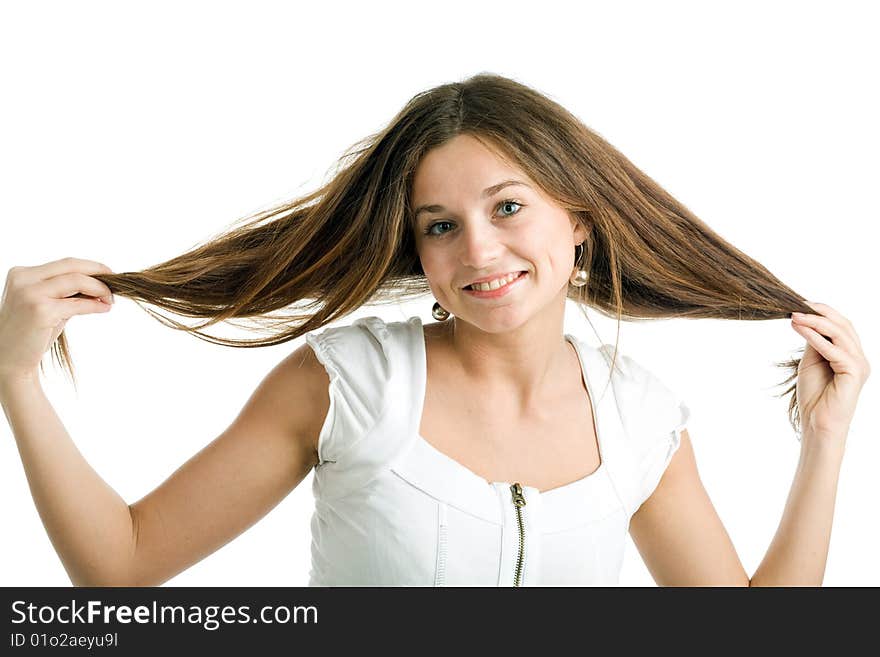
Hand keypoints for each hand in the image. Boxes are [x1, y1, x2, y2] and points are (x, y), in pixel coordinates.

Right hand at [0, 258, 114, 381]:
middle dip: (98, 272)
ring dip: (100, 288)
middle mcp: (23, 279)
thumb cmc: (31, 332)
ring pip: (77, 280)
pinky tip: (104, 308)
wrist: (9, 360)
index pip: (65, 264)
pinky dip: (95, 304)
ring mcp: (30, 294)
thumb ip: (67, 292)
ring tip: (110, 299)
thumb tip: (100, 285)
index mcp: (22, 274)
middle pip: (72, 266)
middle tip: (116, 283)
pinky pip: (77, 303)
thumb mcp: (48, 305)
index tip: (108, 274)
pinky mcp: (40, 310)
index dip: (91, 267)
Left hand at [789, 301, 870, 443]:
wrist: (816, 422)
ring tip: (795, 316)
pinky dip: (815, 338)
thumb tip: (808, 320)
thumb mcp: (812, 362)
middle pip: (843, 325)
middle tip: (797, 304)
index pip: (841, 325)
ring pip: (839, 334)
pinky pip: (834, 350)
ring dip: (815, 322)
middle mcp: (859, 357)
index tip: (800, 303)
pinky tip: (800, 329)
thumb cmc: (814, 395)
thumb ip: (814, 342)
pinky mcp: (854, 372)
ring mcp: (859, 364)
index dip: (823, 312)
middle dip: (820, 312)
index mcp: (851, 354)